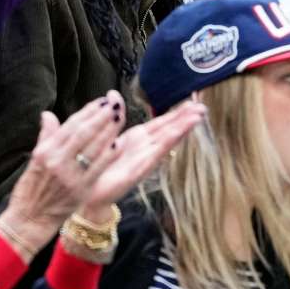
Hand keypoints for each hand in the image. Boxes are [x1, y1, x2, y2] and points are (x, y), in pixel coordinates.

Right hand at [0, 93, 126, 259]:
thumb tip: (48, 114)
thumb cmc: (33, 188)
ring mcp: (70, 175)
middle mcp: (57, 161)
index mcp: (45, 151)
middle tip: (116, 102)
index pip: (70, 126)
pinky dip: (110, 153)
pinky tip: (120, 142)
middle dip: (102, 116)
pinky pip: (100, 166)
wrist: (31, 218)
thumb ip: (46, 136)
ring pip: (94, 147)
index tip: (102, 100)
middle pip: (84, 133)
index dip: (88, 111)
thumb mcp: (35, 160)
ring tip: (121, 116)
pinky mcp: (82, 188)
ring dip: (110, 130)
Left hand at [81, 99, 205, 211]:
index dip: (176, 112)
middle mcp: (144, 148)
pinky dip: (169, 142)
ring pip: (167, 139)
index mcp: (137, 139)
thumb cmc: (96, 166)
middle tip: (202, 106)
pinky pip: (156, 153)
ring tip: (198, 117)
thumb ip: (113, 115)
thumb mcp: (104, 135)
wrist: (86, 195)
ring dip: (183, 128)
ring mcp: (144, 159)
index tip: (191, 102)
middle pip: (169, 129)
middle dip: (185, 118)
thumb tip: (112, 93)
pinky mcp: (139, 170)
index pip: (161, 123)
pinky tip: (179, 132)